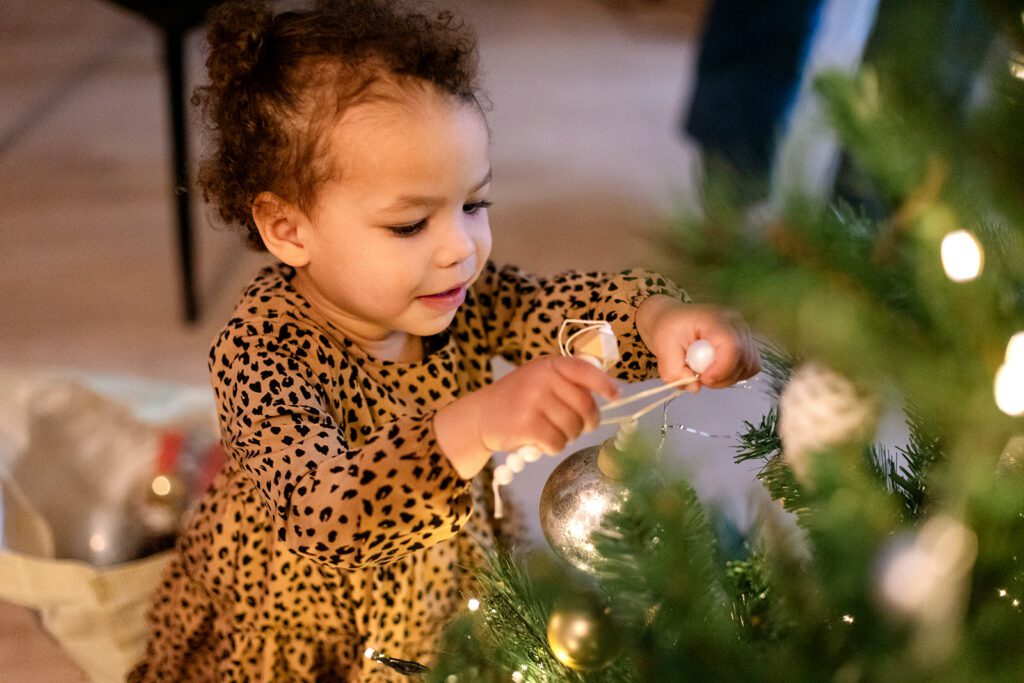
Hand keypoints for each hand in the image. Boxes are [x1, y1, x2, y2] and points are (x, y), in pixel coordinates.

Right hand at [435, 356, 618, 477]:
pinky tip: (539, 441)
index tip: (616, 396)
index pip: (585, 370)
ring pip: (573, 428)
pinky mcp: (526, 425)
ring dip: (567, 436)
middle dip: (586, 422)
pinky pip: (557, 443)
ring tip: (550, 431)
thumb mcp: (541, 379)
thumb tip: (612, 390)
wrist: (481, 415)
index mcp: (550, 364)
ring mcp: (534, 401)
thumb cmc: (518, 399)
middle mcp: (542, 379)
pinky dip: (553, 447)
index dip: (604, 384)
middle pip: (585, 406)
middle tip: (576, 427)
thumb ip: (569, 381)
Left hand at [635, 295, 760, 391]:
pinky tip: (715, 370)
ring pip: (749, 366)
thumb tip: (695, 387)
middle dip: (721, 377)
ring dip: (727, 377)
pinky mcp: (746, 343)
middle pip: (744, 359)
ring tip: (705, 372)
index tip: (702, 379)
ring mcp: (744, 333)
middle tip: (699, 376)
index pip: (731, 346)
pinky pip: (748, 368)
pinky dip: (732, 375)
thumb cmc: (667, 329)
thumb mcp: (662, 349)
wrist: (672, 320)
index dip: (721, 369)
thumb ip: (674, 371)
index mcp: (714, 318)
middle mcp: (736, 323)